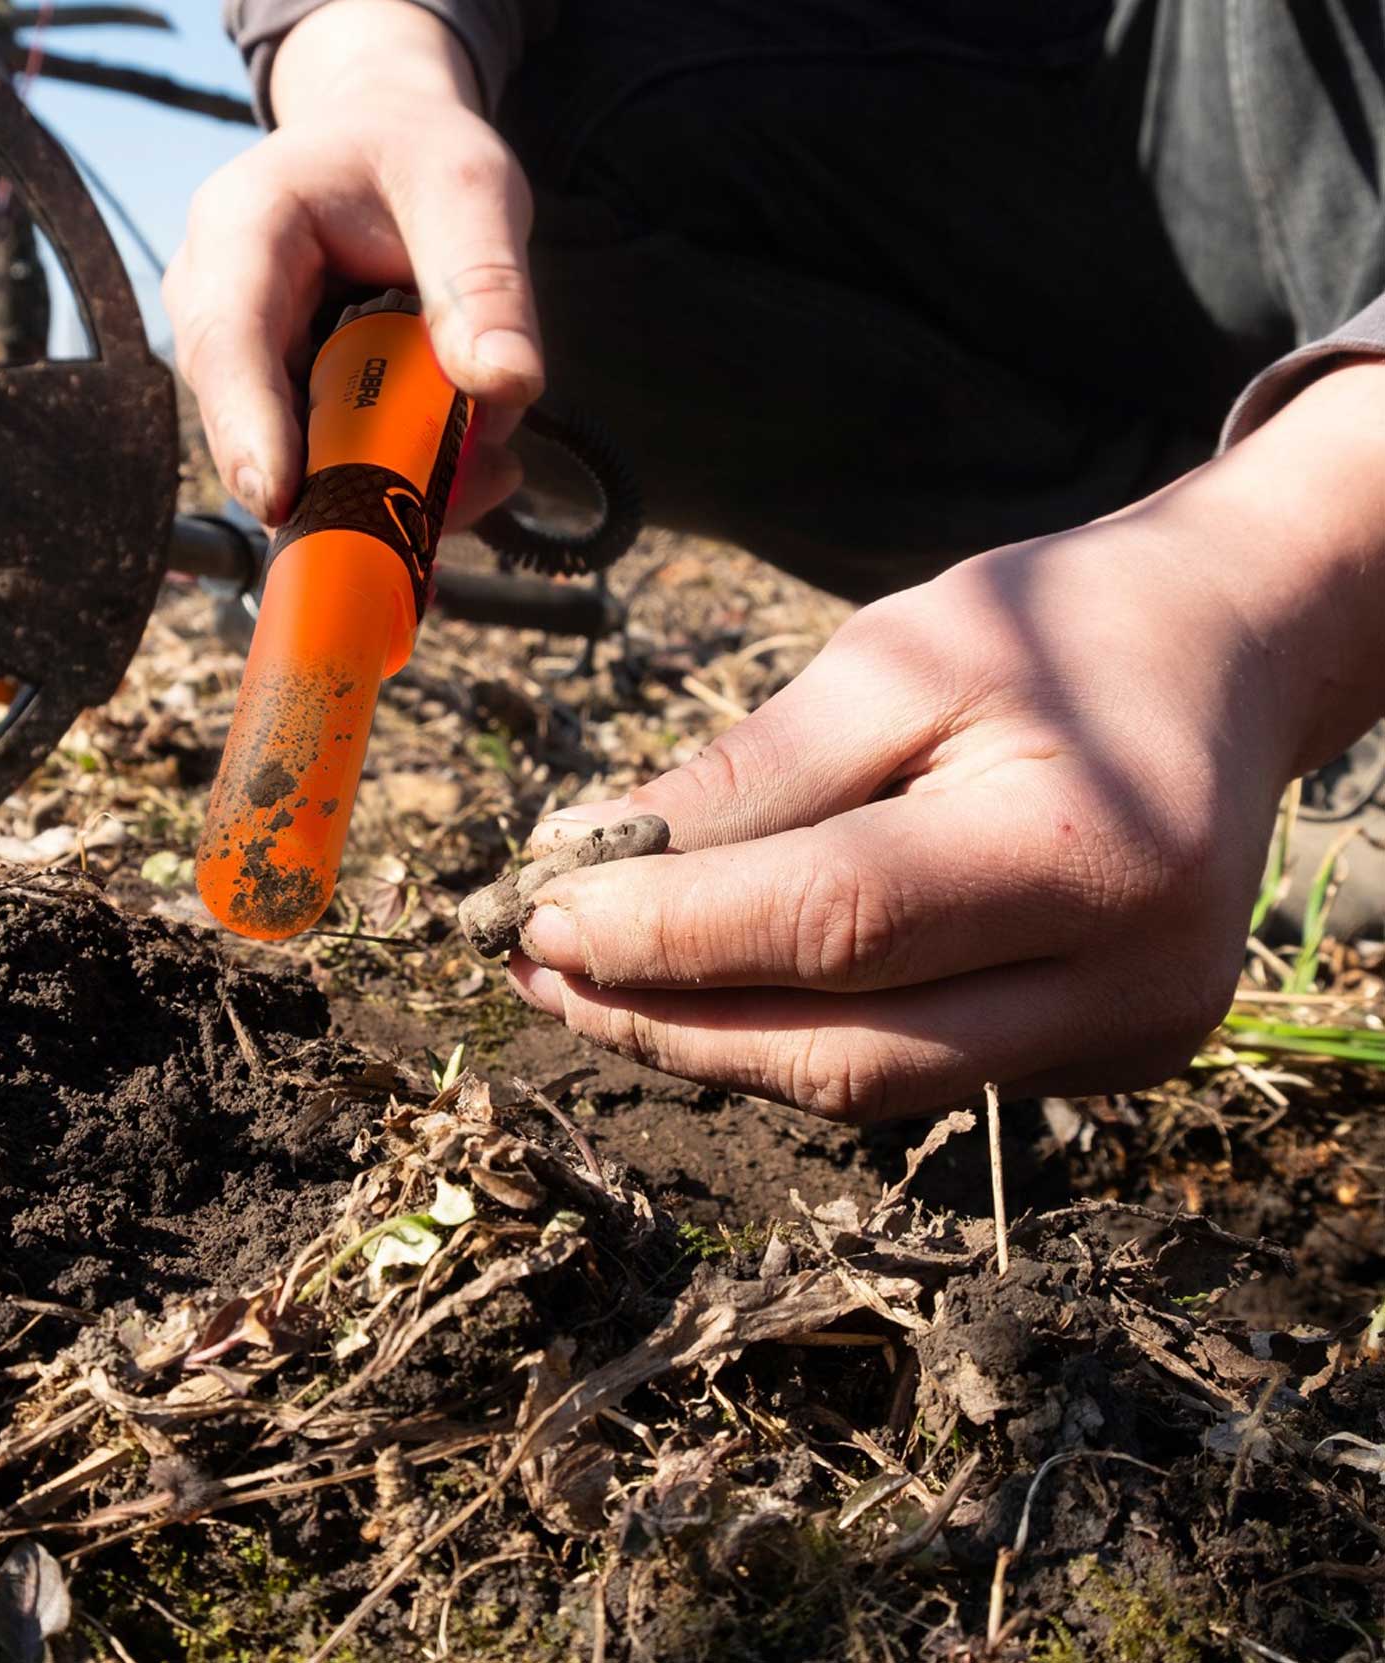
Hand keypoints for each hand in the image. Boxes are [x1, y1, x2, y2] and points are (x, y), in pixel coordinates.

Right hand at [163, 1, 541, 527]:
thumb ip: (486, 284)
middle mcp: (219, 305)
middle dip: (350, 480)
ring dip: (393, 484)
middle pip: (257, 427)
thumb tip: (506, 385)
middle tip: (457, 495)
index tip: (280, 501)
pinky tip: (471, 458)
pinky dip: (404, 480)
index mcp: (243, 226)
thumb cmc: (415, 157)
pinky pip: (334, 471)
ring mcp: (246, 367)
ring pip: (300, 466)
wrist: (389, 151)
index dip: (249, 428)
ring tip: (485, 459)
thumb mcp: (469, 191)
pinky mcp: (283, 408)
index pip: (229, 341)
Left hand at [505, 363, 1384, 1119]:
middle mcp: (1128, 979)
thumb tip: (590, 860)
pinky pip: (913, 1072)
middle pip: (844, 1048)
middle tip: (538, 968)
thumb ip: (754, 774)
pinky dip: (796, 1036)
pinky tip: (709, 990)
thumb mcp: (900, 657)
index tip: (536, 912)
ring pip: (868, 1083)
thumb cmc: (1061, 629)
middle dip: (666, 1019)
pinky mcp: (1107, 1058)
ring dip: (712, 1044)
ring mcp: (1126, 1037)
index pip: (832, 923)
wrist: (1227, 656)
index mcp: (1084, 849)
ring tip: (591, 984)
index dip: (667, 931)